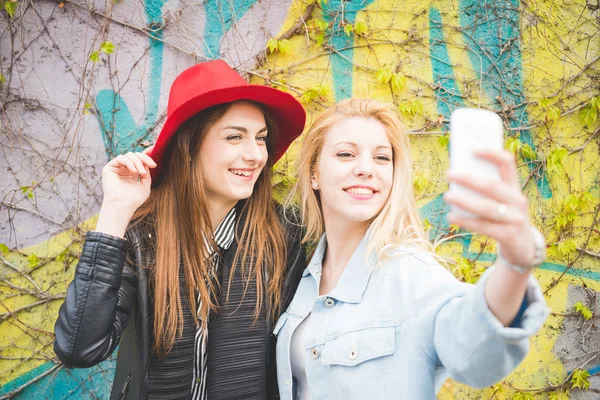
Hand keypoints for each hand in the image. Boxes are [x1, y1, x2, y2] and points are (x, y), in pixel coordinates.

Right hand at [101, 147, 156, 213]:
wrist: (123, 206)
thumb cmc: (133, 199)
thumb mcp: (145, 185)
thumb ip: (146, 174)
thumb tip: (147, 163)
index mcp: (132, 172)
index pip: (139, 159)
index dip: (146, 153)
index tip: (154, 149)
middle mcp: (124, 169)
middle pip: (135, 155)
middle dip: (145, 159)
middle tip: (152, 165)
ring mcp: (117, 168)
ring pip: (129, 155)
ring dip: (138, 162)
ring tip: (141, 173)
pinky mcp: (109, 168)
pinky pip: (121, 158)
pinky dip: (129, 163)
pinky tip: (134, 171)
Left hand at [443, 150, 537, 267]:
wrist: (523, 246)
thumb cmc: (504, 216)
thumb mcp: (500, 200)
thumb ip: (485, 189)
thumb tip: (457, 176)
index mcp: (514, 186)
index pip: (507, 163)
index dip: (491, 153)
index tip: (472, 148)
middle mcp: (518, 200)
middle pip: (492, 186)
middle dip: (469, 179)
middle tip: (449, 174)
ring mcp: (516, 218)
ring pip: (487, 207)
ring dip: (464, 201)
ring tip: (447, 196)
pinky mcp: (509, 235)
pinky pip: (484, 226)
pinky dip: (466, 221)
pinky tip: (451, 216)